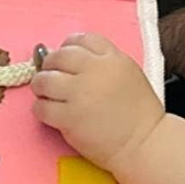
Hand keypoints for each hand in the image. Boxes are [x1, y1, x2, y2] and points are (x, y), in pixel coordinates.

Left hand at [31, 33, 163, 174]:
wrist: (144, 144)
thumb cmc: (139, 113)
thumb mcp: (129, 74)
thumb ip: (104, 63)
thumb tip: (72, 61)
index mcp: (113, 59)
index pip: (82, 39)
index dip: (68, 47)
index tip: (65, 59)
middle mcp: (95, 71)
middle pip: (59, 56)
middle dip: (49, 65)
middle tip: (49, 76)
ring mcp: (80, 94)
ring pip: (44, 80)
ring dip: (41, 86)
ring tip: (46, 94)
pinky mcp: (70, 117)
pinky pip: (42, 107)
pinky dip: (41, 109)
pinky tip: (49, 113)